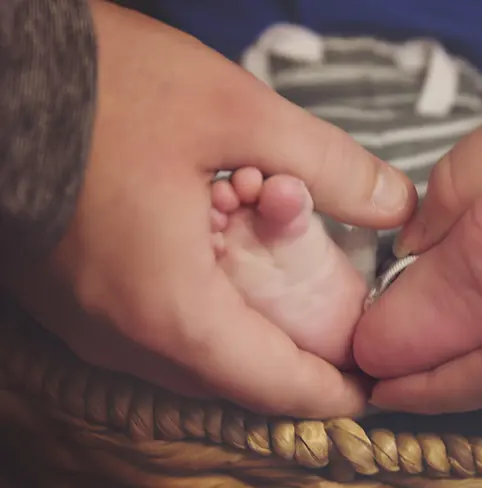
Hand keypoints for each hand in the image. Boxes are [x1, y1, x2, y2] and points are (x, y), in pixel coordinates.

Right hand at [5, 1, 414, 417]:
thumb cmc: (104, 88)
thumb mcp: (237, 114)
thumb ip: (329, 166)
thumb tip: (398, 203)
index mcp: (169, 308)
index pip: (271, 384)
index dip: (330, 391)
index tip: (371, 387)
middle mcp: (122, 337)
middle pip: (233, 379)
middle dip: (294, 361)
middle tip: (341, 331)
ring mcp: (88, 323)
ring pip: (190, 360)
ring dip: (246, 334)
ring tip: (290, 292)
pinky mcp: (70, 300)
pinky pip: (152, 334)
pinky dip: (202, 315)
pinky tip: (223, 262)